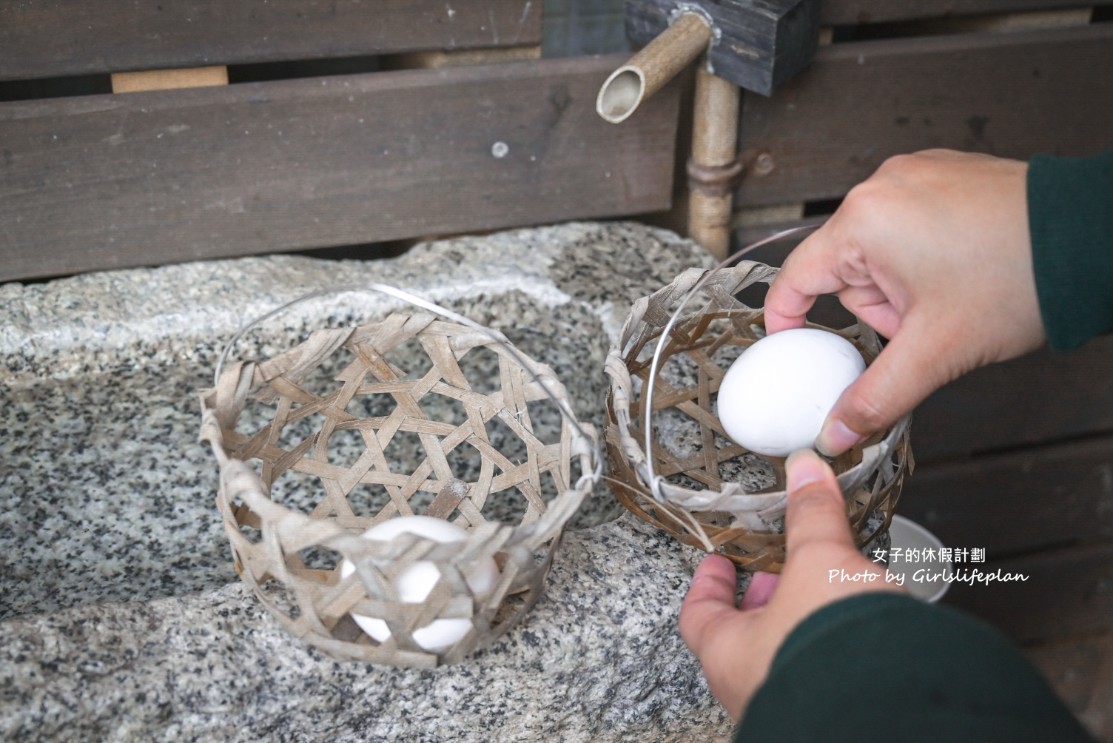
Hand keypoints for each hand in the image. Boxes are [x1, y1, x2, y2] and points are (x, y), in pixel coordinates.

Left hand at [678, 449, 902, 720]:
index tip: (717, 561)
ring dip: (800, 622)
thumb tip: (805, 473)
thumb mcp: (820, 561)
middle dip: (765, 599)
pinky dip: (829, 646)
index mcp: (729, 656)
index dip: (708, 583)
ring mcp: (791, 706)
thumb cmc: (834, 650)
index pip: (699, 616)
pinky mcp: (833, 711)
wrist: (895, 707)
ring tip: (825, 591)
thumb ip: (812, 516)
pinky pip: (821, 673)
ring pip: (782, 656)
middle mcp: (752, 690)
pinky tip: (857, 627)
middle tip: (778, 571)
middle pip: (743, 637)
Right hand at [764, 149, 1045, 454]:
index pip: (796, 278)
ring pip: (880, 251)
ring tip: (953, 295)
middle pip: (846, 270)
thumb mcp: (935, 352)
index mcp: (863, 221)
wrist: (1095, 238)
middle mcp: (881, 187)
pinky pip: (911, 225)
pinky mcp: (945, 173)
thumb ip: (874, 398)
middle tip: (925, 322)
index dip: (788, 320)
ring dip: (905, 284)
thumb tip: (836, 432)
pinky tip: (963, 270)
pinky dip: (927, 255)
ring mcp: (916, 174)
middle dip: (880, 307)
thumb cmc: (1021, 278)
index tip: (795, 345)